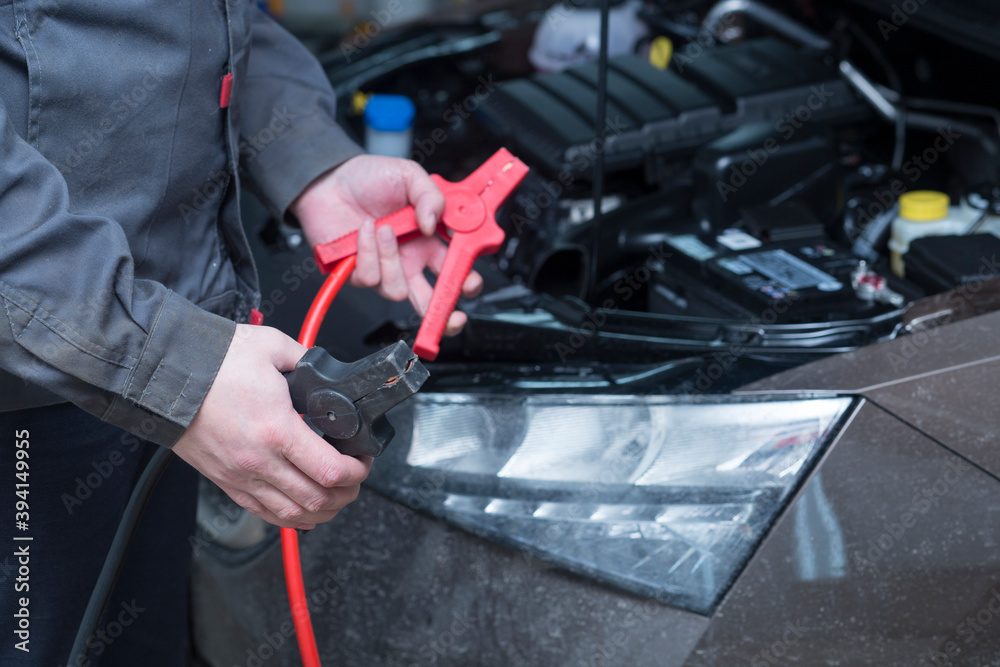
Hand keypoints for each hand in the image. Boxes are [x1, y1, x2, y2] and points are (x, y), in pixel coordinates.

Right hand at [173, 324, 370, 528]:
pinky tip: (304, 514)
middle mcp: (259, 460)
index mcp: (277, 430)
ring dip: (323, 511)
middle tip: (356, 479)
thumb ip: (306, 359)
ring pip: (292, 515)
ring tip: (337, 497)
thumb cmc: (212, 362)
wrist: (165, 374)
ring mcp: (241, 475)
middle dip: (347, 494)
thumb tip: (324, 368)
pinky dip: (290, 519)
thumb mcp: (272, 347)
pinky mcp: (226, 481)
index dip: (357, 472)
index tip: (363, 461)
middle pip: (317, 500)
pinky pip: (264, 513)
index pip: (330, 470)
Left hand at [290, 154, 482, 335]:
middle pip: (432, 302)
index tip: (470, 280)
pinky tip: (364, 230)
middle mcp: (409, 260)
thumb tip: (434, 222)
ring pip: (398, 292)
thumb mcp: (409, 175)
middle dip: (444, 313)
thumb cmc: (368, 178)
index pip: (454, 269)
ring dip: (392, 260)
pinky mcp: (359, 274)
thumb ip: (431, 196)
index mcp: (429, 241)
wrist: (329, 179)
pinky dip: (367, 251)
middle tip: (449, 310)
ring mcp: (384, 269)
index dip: (467, 281)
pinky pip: (370, 277)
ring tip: (385, 230)